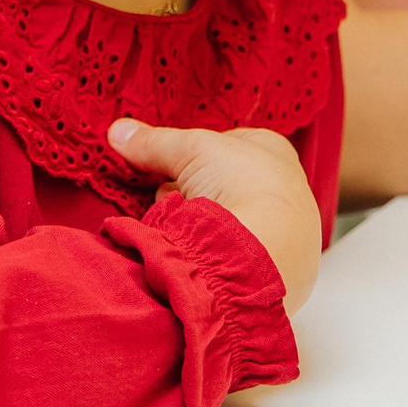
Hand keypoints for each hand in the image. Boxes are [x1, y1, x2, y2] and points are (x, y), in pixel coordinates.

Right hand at [107, 118, 322, 309]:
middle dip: (193, 192)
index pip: (230, 145)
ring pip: (228, 225)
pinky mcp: (276, 275)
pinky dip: (213, 257)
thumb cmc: (242, 186)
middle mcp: (289, 195)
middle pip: (224, 187)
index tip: (173, 164)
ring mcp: (285, 237)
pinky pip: (236, 259)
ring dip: (200, 227)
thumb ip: (155, 142)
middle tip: (172, 198)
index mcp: (278, 155)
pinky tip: (197, 258)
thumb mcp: (192, 151)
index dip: (197, 153)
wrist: (270, 255)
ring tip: (182, 232)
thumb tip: (118, 131)